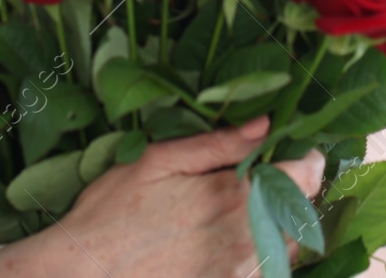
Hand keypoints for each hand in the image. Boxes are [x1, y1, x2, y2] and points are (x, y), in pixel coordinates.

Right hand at [0, 115, 324, 277]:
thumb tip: (266, 124)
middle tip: (266, 178)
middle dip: (292, 191)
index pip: (305, 176)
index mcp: (235, 198)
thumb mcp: (158, 161)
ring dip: (279, 224)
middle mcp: (248, 240)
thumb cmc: (112, 214)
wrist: (80, 275)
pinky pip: (264, 271)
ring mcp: (239, 272)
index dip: (304, 159)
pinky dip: (261, 254)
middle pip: (302, 211)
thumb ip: (218, 144)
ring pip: (288, 245)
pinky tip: (230, 242)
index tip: (293, 151)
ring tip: (244, 210)